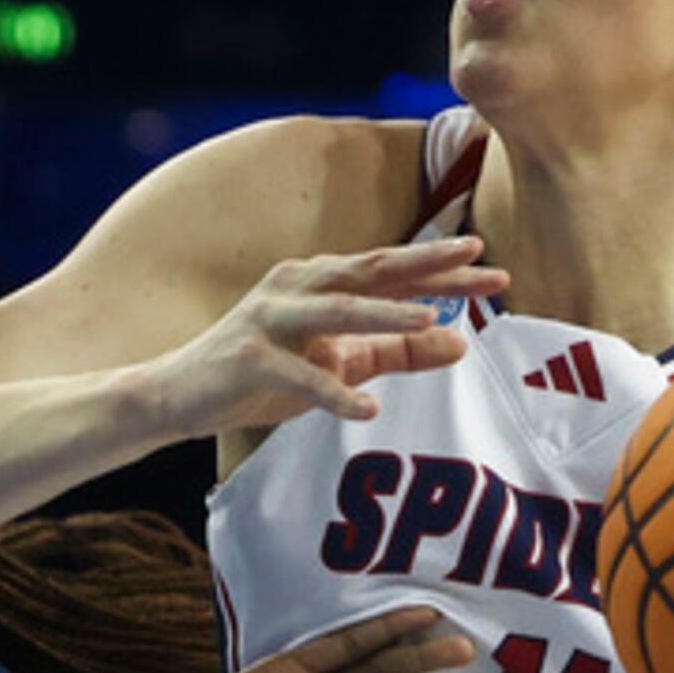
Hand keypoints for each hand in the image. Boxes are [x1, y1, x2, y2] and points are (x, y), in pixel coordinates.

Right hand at [144, 235, 505, 436]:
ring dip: (383, 315)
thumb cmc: (262, 375)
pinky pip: (298, 377)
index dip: (444, 271)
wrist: (178, 396)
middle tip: (477, 261)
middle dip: (426, 267)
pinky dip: (333, 393)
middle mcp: (297, 286)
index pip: (392, 272)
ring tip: (429, 321)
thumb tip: (459, 342)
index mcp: (321, 282)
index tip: (496, 271)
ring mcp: (269, 319)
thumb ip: (396, 352)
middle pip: (371, 271)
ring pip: (335, 311)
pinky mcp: (248, 360)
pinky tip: (368, 411)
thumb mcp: (337, 362)